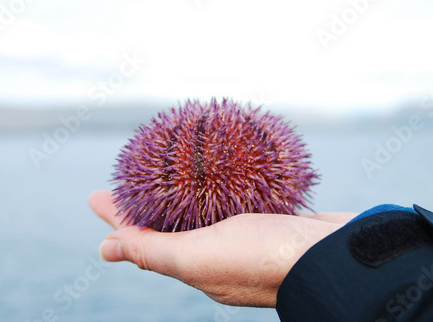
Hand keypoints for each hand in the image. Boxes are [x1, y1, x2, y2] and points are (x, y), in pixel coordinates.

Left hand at [89, 190, 356, 307]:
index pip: (144, 238)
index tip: (96, 192)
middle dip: (149, 200)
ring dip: (188, 189)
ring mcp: (248, 237)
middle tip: (132, 172)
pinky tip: (223, 166)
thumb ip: (153, 252)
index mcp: (197, 266)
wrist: (335, 255)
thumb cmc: (265, 258)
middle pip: (173, 221)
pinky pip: (240, 198)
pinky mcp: (272, 220)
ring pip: (208, 208)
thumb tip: (104, 250)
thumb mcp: (198, 256)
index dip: (119, 216)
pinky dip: (226, 183)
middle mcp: (219, 254)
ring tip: (171, 166)